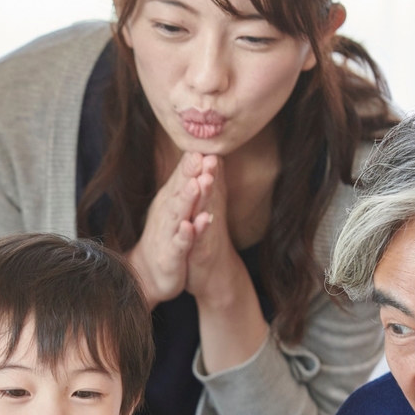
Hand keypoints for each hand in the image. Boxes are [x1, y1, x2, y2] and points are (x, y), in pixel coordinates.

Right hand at [126, 152, 213, 305]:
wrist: (147, 274)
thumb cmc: (164, 237)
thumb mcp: (174, 208)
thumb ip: (183, 184)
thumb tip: (195, 155)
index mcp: (170, 203)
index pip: (181, 180)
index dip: (190, 164)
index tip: (202, 146)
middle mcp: (167, 215)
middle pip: (179, 192)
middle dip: (190, 175)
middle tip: (200, 157)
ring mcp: (168, 236)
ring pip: (179, 215)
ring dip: (187, 200)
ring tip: (197, 184)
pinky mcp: (171, 257)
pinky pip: (180, 244)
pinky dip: (185, 235)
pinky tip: (190, 225)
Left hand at [182, 156, 247, 306]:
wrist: (212, 275)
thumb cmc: (205, 239)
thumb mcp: (206, 209)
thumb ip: (210, 185)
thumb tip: (214, 159)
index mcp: (207, 204)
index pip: (206, 179)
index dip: (204, 162)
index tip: (203, 140)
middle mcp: (210, 215)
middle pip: (210, 191)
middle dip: (209, 172)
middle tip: (210, 153)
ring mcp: (207, 234)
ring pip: (207, 211)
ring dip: (207, 196)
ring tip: (205, 179)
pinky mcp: (202, 252)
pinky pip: (201, 240)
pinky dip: (200, 230)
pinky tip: (200, 221)